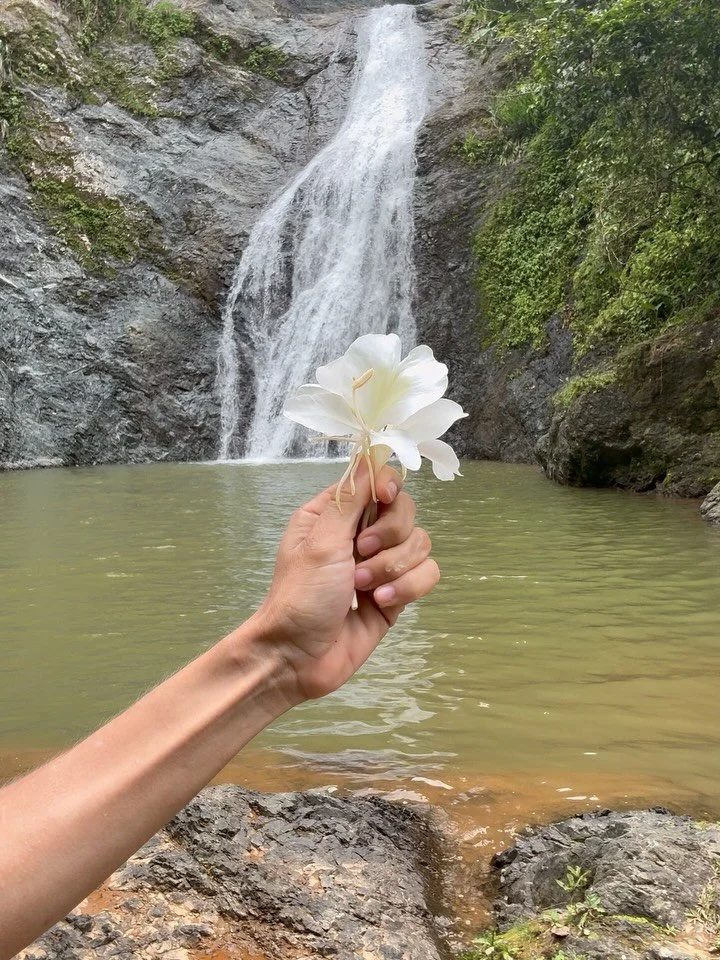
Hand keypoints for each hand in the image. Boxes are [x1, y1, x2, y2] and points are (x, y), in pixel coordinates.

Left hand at [258, 463, 439, 700]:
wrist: (297, 658)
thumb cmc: (299, 596)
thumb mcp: (320, 540)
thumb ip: (351, 499)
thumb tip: (372, 456)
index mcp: (335, 513)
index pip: (378, 481)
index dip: (388, 486)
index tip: (385, 498)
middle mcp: (359, 534)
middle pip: (405, 512)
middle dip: (389, 537)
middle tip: (358, 556)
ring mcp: (380, 564)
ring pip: (420, 544)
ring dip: (393, 568)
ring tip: (362, 589)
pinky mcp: (397, 593)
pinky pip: (427, 574)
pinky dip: (408, 588)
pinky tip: (380, 603)